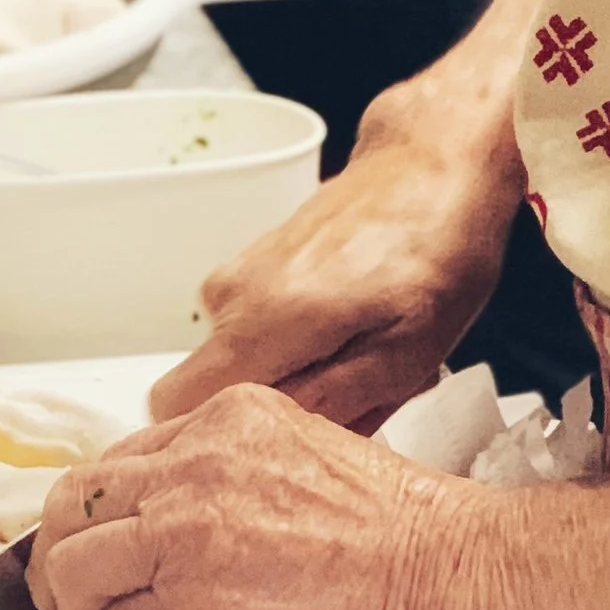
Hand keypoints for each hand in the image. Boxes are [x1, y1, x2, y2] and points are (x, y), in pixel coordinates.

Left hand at [31, 385, 478, 609]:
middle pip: (73, 503)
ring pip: (76, 567)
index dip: (99, 513)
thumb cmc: (400, 531)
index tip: (100, 546)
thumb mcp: (304, 454)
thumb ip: (231, 472)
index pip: (120, 459)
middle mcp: (193, 465)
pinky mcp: (190, 606)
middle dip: (60, 555)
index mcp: (224, 419)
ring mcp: (184, 534)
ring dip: (83, 608)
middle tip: (70, 596)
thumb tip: (173, 520)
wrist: (446, 578)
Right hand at [146, 97, 521, 433]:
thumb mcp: (410, 352)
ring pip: (237, 365)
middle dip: (270, 414)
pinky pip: (253, 332)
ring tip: (362, 355)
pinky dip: (295, 344)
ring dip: (291, 376)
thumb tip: (279, 443)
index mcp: (263, 320)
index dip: (214, 441)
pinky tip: (353, 326)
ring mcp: (237, 274)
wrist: (434, 162)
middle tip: (348, 397)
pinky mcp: (251, 264)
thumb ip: (334, 406)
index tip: (273, 447)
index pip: (173, 411)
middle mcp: (232, 295)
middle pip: (208, 394)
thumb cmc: (437, 249)